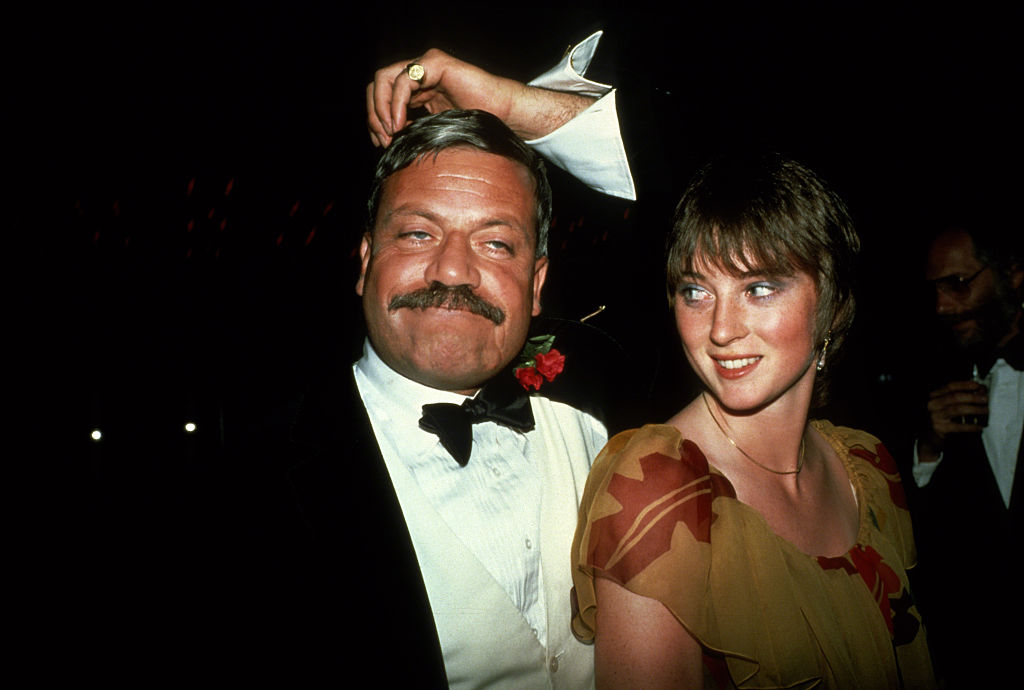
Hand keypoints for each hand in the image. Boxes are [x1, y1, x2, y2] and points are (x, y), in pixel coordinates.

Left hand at [366, 49, 593, 146]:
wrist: (504, 117)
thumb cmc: (475, 129)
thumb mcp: (432, 133)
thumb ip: (410, 131)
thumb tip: (383, 142)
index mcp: (416, 90)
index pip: (381, 97)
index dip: (375, 119)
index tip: (382, 144)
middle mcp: (418, 74)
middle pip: (377, 86)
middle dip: (374, 114)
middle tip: (383, 139)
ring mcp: (426, 65)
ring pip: (384, 79)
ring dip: (381, 109)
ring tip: (391, 132)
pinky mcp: (436, 63)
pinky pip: (404, 80)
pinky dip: (396, 103)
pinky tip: (401, 123)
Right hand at [918, 380, 988, 461]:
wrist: (928, 436)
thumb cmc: (940, 418)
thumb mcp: (944, 405)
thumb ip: (957, 397)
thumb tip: (978, 391)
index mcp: (934, 396)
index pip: (950, 386)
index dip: (965, 385)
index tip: (978, 386)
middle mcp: (932, 404)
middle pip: (955, 397)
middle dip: (973, 397)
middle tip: (985, 399)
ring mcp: (935, 416)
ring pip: (957, 409)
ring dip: (974, 409)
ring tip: (985, 410)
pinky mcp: (939, 428)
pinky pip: (958, 426)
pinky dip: (971, 426)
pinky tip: (979, 426)